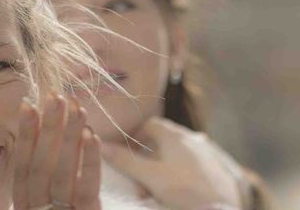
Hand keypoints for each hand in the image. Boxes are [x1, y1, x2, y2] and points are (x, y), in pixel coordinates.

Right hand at [13, 95, 101, 209]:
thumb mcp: (45, 200)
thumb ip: (46, 173)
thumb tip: (50, 127)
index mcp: (25, 200)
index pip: (23, 164)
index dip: (25, 133)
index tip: (27, 103)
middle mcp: (36, 207)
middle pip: (41, 165)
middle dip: (49, 127)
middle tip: (55, 96)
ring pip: (62, 173)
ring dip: (69, 137)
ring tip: (77, 109)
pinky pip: (87, 190)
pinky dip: (90, 162)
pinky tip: (92, 137)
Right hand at [101, 117, 243, 209]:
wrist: (222, 209)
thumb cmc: (184, 189)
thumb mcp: (150, 176)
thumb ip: (126, 161)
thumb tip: (102, 146)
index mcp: (174, 135)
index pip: (150, 124)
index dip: (135, 136)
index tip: (127, 152)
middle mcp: (191, 138)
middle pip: (163, 139)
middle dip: (149, 155)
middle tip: (140, 175)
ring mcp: (207, 152)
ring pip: (178, 152)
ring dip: (164, 165)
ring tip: (158, 185)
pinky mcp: (217, 167)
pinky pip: (193, 163)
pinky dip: (181, 171)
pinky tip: (180, 187)